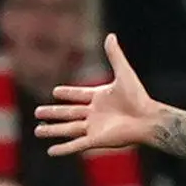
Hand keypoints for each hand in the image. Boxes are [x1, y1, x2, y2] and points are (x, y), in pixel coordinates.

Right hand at [36, 32, 160, 156]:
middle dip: (53, 113)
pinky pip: (75, 144)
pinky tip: (51, 151)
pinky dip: (63, 148)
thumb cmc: (138, 97)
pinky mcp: (96, 140)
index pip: (78, 95)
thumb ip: (115, 55)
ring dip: (52, 130)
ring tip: (37, 130)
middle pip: (68, 113)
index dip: (68, 93)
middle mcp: (94, 113)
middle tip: (37, 112)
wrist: (147, 119)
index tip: (55, 92)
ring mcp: (94, 127)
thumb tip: (110, 35)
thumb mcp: (123, 73)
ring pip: (68, 129)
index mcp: (100, 97)